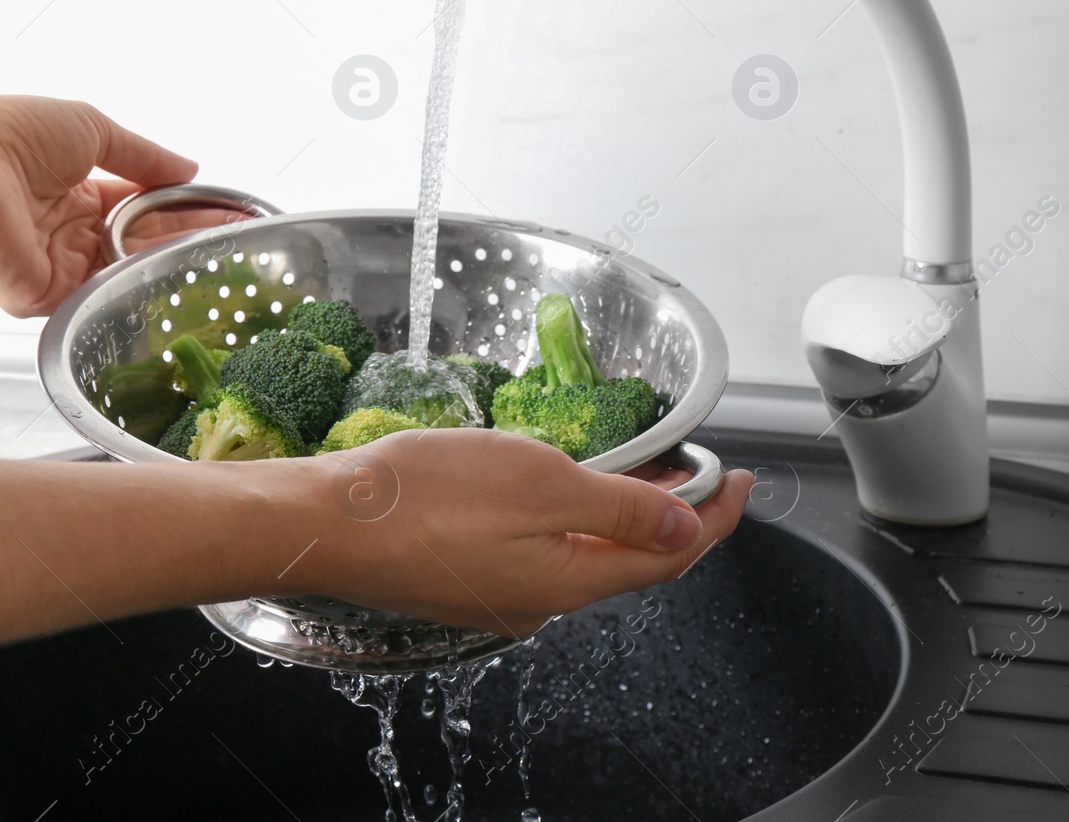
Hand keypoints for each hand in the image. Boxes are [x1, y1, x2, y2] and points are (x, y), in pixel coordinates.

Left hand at [0, 62, 223, 317]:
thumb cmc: (8, 131)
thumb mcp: (93, 130)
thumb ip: (145, 156)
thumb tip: (190, 169)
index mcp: (75, 195)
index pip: (142, 209)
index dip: (184, 210)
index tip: (225, 212)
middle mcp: (66, 235)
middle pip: (139, 244)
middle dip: (186, 238)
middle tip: (234, 238)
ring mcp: (53, 269)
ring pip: (123, 272)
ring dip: (165, 259)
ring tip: (212, 249)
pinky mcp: (37, 295)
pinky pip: (93, 295)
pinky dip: (127, 283)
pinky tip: (165, 272)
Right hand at [282, 428, 753, 636]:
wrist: (327, 522)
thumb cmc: (429, 498)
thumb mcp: (545, 484)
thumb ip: (623, 508)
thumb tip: (688, 527)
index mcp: (572, 581)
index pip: (671, 555)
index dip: (714, 517)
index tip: (741, 479)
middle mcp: (542, 601)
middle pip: (632, 560)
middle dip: (674, 515)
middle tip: (697, 468)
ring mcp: (502, 594)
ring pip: (586, 556)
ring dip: (623, 514)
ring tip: (643, 467)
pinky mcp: (467, 578)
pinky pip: (545, 552)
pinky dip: (574, 520)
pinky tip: (565, 486)